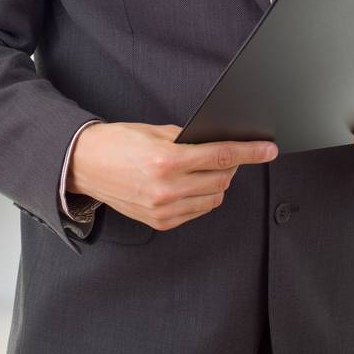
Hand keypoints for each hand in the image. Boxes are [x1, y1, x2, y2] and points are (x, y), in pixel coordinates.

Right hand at [68, 122, 276, 231]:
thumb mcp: (155, 131)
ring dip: (218, 183)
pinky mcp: (159, 222)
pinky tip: (191, 185)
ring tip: (205, 170)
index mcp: (167, 160)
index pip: (222, 156)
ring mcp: (163, 209)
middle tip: (227, 155)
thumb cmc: (117, 143)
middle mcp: (166, 189)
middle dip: (232, 166)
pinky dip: (202, 198)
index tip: (269, 150)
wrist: (84, 165)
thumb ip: (189, 139)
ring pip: (213, 198)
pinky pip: (196, 211)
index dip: (251, 152)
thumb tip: (219, 143)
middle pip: (222, 180)